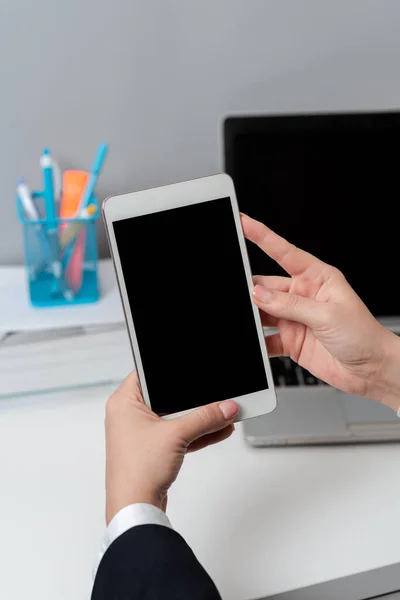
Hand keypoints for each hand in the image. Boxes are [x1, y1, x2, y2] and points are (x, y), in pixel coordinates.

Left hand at [105, 372, 237, 523]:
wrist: (135, 510)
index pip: (149, 373)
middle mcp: (129, 416)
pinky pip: (177, 435)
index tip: (191, 370)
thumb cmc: (136, 471)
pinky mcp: (152, 450)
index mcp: (124, 402)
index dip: (171, 371)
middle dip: (193, 398)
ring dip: (199, 418)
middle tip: (213, 393)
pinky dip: (196, 433)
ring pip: (175, 418)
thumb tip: (225, 407)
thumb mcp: (177, 435)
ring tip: (223, 412)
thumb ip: (205, 418)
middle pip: (167, 397)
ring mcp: (141, 434)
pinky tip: (218, 429)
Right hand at [241, 214, 399, 409]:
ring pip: (262, 312)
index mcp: (317, 277)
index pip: (284, 252)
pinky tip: (254, 344)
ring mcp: (294, 319)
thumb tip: (259, 294)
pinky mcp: (289, 341)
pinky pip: (265, 339)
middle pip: (267, 286)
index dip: (262, 236)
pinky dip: (257, 342)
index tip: (243, 223)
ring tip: (247, 321)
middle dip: (251, 288)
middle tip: (240, 293)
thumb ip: (290, 305)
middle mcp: (303, 296)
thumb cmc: (363, 335)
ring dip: (253, 316)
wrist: (372, 370)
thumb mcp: (327, 314)